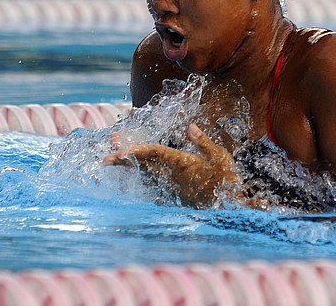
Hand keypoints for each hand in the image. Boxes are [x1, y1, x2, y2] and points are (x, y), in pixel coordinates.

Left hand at [102, 123, 241, 207]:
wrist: (230, 208)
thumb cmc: (227, 181)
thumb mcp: (220, 157)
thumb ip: (203, 142)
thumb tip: (190, 127)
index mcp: (182, 163)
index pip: (154, 152)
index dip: (136, 149)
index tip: (119, 149)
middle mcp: (173, 175)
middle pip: (144, 164)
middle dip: (124, 159)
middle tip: (106, 156)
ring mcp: (172, 185)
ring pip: (146, 173)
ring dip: (130, 166)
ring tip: (113, 159)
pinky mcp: (174, 192)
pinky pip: (153, 182)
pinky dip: (142, 175)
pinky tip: (135, 171)